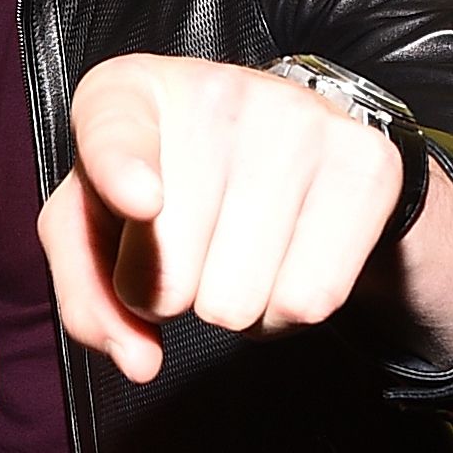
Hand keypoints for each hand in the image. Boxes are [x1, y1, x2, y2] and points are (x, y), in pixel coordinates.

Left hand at [37, 55, 406, 381]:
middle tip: (191, 246)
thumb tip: (139, 360)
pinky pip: (308, 303)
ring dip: (228, 308)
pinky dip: (282, 315)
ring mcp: (299, 120)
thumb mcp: (99, 229)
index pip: (114, 135)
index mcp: (128, 94)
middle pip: (168, 278)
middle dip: (170, 295)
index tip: (142, 203)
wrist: (290, 145)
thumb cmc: (170, 186)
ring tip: (236, 250)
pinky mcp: (365, 162)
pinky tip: (279, 264)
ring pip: (237, 302)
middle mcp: (217, 91)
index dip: (122, 175)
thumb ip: (87, 296)